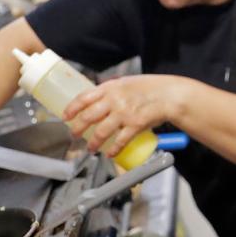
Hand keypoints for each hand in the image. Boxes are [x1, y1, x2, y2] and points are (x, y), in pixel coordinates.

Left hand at [63, 75, 181, 156]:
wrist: (170, 95)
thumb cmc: (151, 88)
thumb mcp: (127, 83)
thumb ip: (112, 91)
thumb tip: (99, 100)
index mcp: (111, 87)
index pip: (84, 97)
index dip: (71, 108)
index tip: (66, 116)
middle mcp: (115, 100)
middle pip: (88, 116)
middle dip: (77, 128)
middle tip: (73, 134)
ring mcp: (124, 113)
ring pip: (101, 131)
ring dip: (93, 142)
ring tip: (90, 148)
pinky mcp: (135, 125)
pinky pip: (120, 141)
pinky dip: (113, 150)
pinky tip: (110, 153)